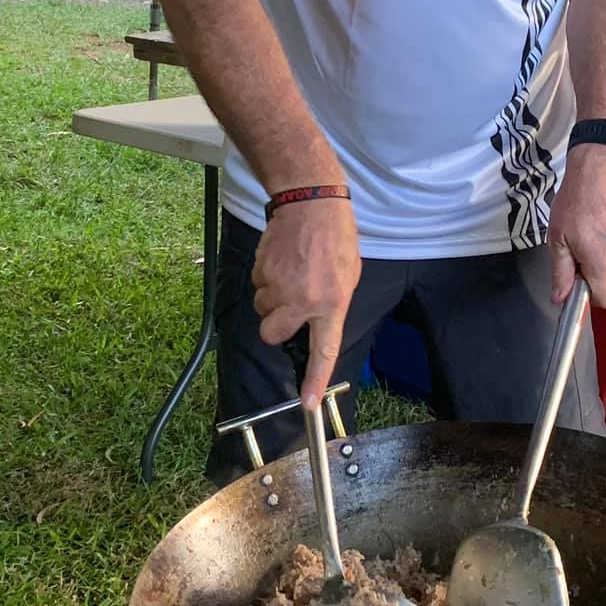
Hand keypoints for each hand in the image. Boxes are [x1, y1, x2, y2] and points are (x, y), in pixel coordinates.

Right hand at [252, 198, 360, 409]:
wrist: (312, 202)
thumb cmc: (336, 237)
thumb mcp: (347, 276)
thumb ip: (331, 304)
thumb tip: (315, 322)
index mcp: (331, 304)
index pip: (322, 351)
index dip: (314, 379)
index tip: (306, 403)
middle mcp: (302, 301)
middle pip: (272, 334)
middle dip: (276, 324)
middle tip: (290, 305)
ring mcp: (278, 286)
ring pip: (263, 308)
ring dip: (273, 297)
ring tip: (291, 272)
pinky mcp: (261, 270)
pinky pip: (257, 285)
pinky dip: (266, 278)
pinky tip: (282, 260)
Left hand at [547, 143, 605, 309]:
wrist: (600, 169)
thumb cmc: (577, 200)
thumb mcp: (558, 238)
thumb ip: (561, 272)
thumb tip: (560, 297)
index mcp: (602, 262)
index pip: (604, 300)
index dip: (589, 295)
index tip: (576, 282)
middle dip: (592, 273)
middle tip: (576, 249)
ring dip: (600, 257)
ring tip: (587, 232)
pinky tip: (599, 225)